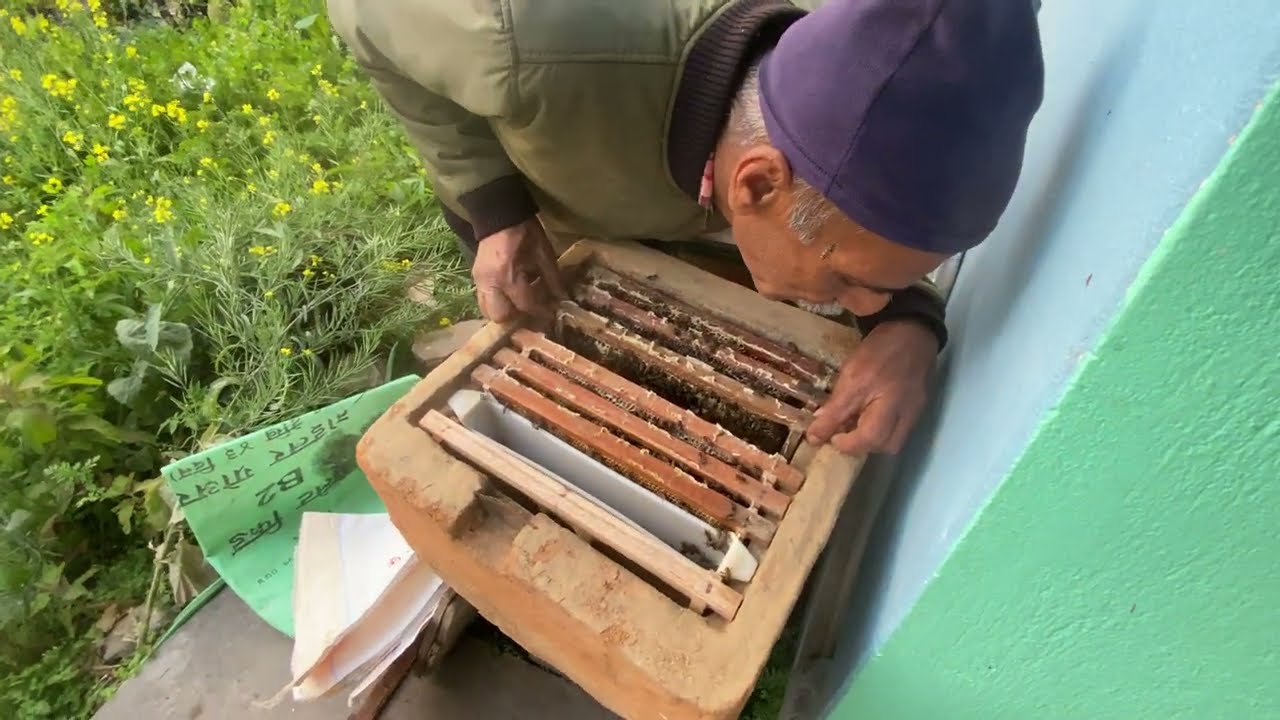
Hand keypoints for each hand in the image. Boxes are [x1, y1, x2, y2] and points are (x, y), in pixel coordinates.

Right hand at [471, 219, 566, 322]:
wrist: (501, 215)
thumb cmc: (525, 232)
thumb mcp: (544, 254)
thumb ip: (553, 279)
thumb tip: (562, 298)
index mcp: (509, 276)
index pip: (525, 304)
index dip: (541, 312)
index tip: (552, 315)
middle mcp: (491, 283)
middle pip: (500, 316)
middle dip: (517, 318)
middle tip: (532, 311)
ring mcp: (480, 281)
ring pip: (487, 310)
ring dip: (504, 312)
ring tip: (520, 305)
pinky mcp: (476, 278)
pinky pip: (484, 299)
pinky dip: (498, 302)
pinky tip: (511, 295)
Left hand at [805, 321, 938, 455]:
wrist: (913, 329)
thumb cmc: (880, 350)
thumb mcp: (851, 376)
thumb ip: (835, 408)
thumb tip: (817, 435)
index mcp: (889, 405)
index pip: (869, 439)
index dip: (847, 444)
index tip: (829, 436)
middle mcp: (906, 414)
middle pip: (886, 446)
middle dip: (862, 446)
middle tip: (841, 434)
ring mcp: (915, 412)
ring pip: (894, 441)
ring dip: (873, 440)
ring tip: (855, 426)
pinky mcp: (917, 407)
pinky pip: (900, 428)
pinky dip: (883, 429)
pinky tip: (869, 416)